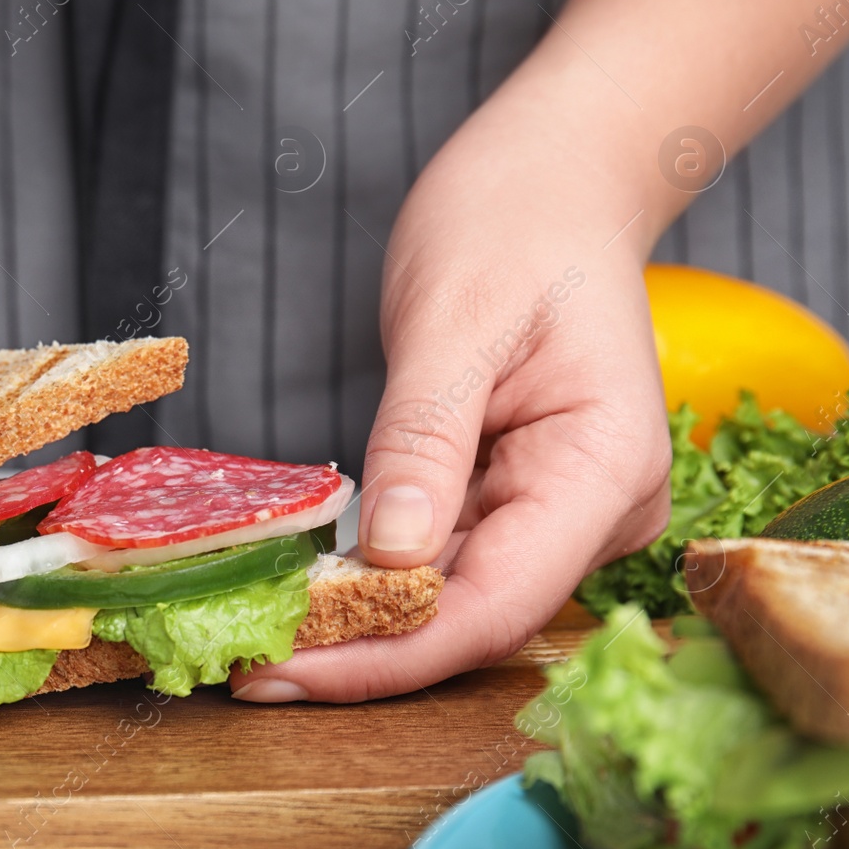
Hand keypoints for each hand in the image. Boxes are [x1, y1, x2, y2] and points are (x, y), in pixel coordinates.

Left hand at [230, 113, 672, 702]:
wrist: (552, 181)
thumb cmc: (514, 223)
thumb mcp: (455, 319)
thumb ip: (424, 440)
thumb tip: (390, 555)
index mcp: (603, 468)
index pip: (496, 602)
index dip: (389, 652)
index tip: (286, 668)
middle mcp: (596, 510)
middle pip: (475, 618)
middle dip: (363, 651)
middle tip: (245, 666)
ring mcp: (561, 510)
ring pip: (457, 601)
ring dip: (363, 626)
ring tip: (260, 640)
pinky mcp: (519, 498)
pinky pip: (447, 559)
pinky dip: (378, 581)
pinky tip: (309, 594)